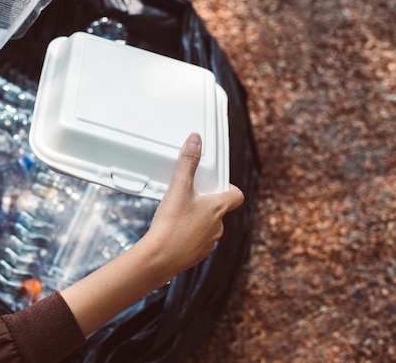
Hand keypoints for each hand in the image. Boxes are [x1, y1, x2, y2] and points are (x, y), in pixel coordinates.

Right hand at [142, 132, 244, 282]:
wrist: (161, 257)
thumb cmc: (172, 224)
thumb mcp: (178, 187)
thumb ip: (187, 162)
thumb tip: (195, 141)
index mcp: (218, 208)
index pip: (236, 195)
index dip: (228, 187)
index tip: (215, 183)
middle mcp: (218, 226)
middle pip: (219, 209)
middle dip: (206, 202)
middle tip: (189, 196)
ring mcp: (209, 242)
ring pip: (208, 225)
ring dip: (197, 219)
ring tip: (178, 214)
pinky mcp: (197, 254)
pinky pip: (197, 240)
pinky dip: (188, 234)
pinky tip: (174, 231)